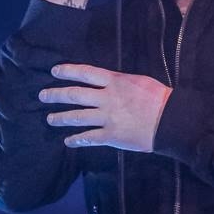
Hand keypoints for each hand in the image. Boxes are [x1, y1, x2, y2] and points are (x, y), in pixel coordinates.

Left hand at [38, 64, 171, 151]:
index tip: (54, 72)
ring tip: (50, 119)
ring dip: (61, 118)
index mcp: (114, 81)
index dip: (67, 71)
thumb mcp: (138, 81)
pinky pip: (89, 138)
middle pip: (74, 95)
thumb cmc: (159, 98)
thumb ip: (120, 83)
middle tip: (42, 96)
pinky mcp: (111, 136)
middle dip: (55, 95)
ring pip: (77, 117)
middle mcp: (106, 98)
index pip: (85, 73)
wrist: (170, 121)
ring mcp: (107, 118)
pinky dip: (77, 140)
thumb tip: (108, 83)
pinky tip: (68, 141)